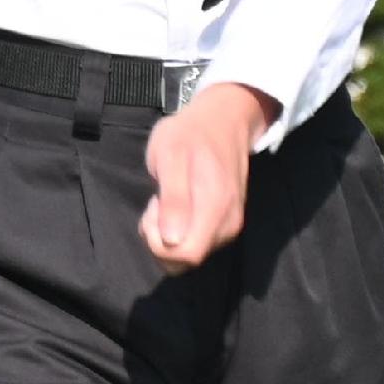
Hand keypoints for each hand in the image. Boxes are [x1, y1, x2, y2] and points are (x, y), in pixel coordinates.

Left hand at [143, 81, 275, 266]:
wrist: (222, 122)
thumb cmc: (189, 135)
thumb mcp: (170, 157)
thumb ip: (174, 200)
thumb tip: (173, 241)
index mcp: (216, 209)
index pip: (186, 256)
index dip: (159, 243)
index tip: (153, 210)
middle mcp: (228, 225)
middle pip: (185, 261)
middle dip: (159, 241)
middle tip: (156, 204)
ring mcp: (229, 226)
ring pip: (188, 254)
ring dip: (166, 236)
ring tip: (165, 200)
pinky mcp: (225, 224)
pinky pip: (195, 243)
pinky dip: (177, 231)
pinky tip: (174, 205)